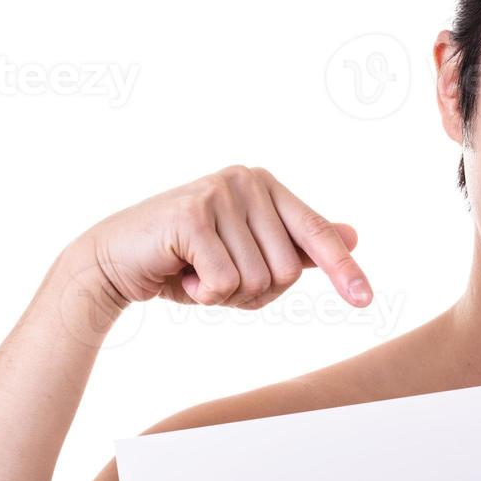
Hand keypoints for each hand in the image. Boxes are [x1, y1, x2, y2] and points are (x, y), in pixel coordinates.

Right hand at [69, 164, 370, 309]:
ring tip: (194, 273)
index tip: (366, 300)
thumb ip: (295, 244)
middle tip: (214, 277)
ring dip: (224, 295)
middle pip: (287, 271)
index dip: (343, 270)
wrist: (114, 260)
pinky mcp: (192, 215)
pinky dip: (202, 294)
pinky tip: (179, 275)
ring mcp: (219, 193)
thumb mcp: (246, 253)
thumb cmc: (184, 260)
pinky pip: (224, 282)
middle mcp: (247, 180)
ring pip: (257, 281)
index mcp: (266, 186)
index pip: (317, 234)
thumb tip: (353, 235)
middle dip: (252, 292)